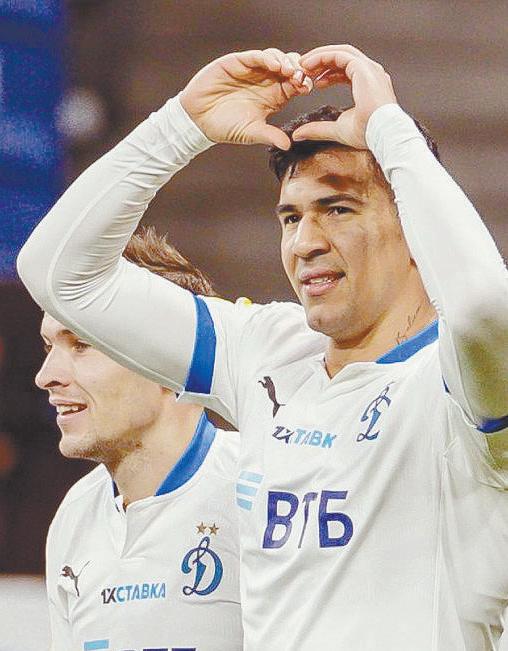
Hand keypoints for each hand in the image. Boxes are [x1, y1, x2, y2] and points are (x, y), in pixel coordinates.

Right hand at [180, 49, 311, 149]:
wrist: (198, 120)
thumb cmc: (225, 127)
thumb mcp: (251, 133)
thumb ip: (268, 135)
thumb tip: (287, 145)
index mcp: (273, 97)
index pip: (294, 85)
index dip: (302, 83)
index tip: (307, 88)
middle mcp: (265, 81)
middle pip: (289, 67)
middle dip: (298, 69)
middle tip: (301, 77)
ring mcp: (252, 70)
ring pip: (275, 57)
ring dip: (285, 61)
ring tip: (289, 71)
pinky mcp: (237, 62)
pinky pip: (256, 56)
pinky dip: (267, 58)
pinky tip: (275, 66)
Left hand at [293, 45, 397, 148]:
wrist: (382, 134)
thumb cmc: (368, 133)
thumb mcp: (337, 130)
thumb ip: (318, 129)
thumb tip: (297, 135)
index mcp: (368, 85)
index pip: (347, 70)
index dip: (328, 73)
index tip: (313, 81)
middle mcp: (371, 73)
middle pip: (343, 57)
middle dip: (322, 60)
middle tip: (304, 68)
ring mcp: (369, 69)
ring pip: (341, 52)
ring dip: (320, 56)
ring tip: (303, 64)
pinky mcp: (364, 68)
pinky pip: (340, 55)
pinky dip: (323, 57)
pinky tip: (309, 65)